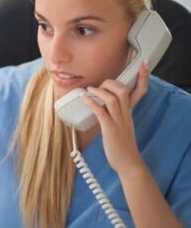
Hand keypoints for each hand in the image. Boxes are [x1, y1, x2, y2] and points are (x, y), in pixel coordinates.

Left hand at [82, 61, 149, 175]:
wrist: (128, 163)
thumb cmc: (122, 146)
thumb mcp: (121, 126)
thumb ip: (113, 115)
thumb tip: (99, 106)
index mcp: (129, 113)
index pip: (140, 91)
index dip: (142, 77)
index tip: (143, 64)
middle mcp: (126, 114)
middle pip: (123, 90)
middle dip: (111, 82)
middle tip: (100, 85)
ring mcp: (119, 121)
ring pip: (114, 98)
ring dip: (99, 91)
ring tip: (89, 90)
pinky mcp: (110, 129)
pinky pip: (102, 112)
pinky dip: (92, 102)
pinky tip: (85, 99)